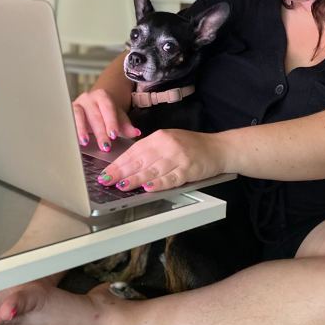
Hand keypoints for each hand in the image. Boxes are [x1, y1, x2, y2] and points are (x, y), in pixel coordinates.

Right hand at [73, 88, 139, 151]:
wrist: (94, 104)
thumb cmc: (107, 112)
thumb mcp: (118, 117)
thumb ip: (127, 126)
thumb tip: (136, 132)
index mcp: (102, 96)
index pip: (107, 108)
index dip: (111, 122)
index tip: (114, 134)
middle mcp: (88, 98)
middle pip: (94, 115)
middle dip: (100, 132)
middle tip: (105, 146)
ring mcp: (76, 104)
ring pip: (78, 116)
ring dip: (82, 130)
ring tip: (86, 142)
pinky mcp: (68, 112)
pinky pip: (69, 121)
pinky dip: (72, 131)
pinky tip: (74, 141)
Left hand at [97, 129, 225, 193]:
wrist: (219, 148)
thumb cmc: (192, 146)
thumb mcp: (169, 140)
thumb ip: (150, 149)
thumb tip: (127, 163)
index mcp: (160, 137)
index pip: (134, 151)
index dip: (119, 163)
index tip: (106, 172)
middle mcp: (168, 146)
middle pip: (140, 160)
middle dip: (121, 172)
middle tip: (106, 181)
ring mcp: (178, 158)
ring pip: (153, 170)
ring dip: (136, 179)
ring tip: (122, 185)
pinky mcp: (188, 170)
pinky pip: (170, 179)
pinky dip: (158, 184)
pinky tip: (148, 188)